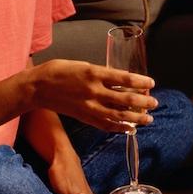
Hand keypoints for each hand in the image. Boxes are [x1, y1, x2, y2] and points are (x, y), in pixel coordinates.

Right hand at [27, 59, 156, 130]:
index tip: (152, 83)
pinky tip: (130, 129)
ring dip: (136, 118)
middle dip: (143, 102)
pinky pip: (105, 124)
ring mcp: (89, 106)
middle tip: (154, 103)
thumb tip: (121, 79)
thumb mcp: (83, 65)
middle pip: (125, 99)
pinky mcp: (84, 117)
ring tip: (148, 119)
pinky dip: (119, 128)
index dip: (141, 82)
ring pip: (118, 115)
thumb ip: (102, 73)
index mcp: (94, 73)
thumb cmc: (60, 70)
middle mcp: (94, 90)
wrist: (38, 87)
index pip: (124, 79)